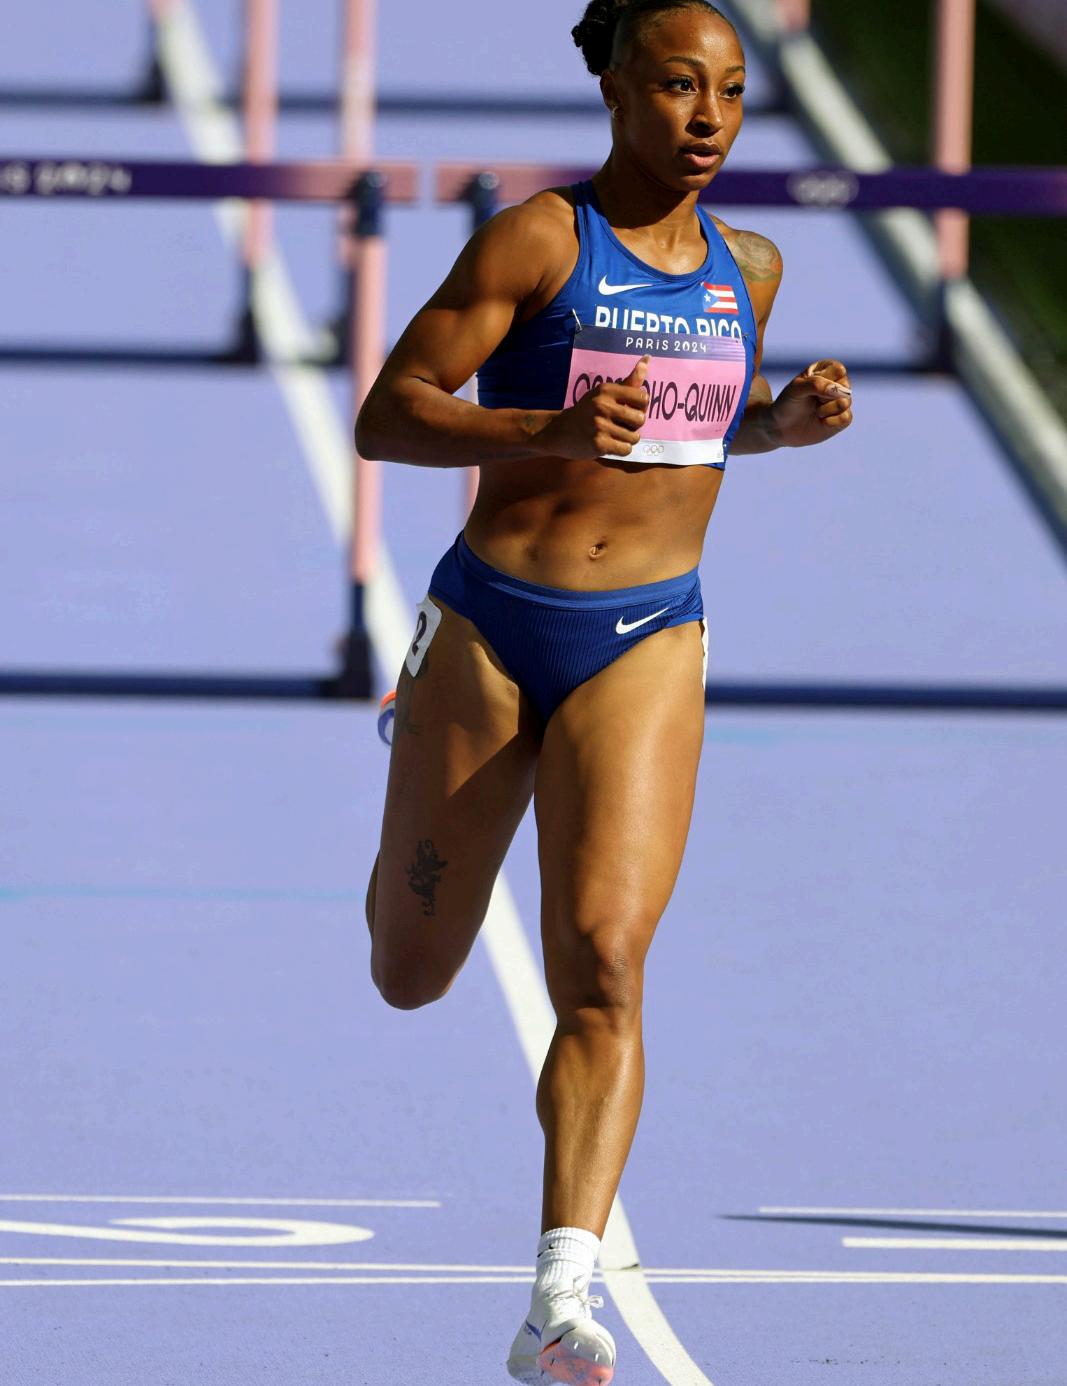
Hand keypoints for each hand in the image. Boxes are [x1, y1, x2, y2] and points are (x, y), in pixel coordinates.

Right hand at [531, 356, 649, 458]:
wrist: (559, 431)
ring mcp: (600, 425)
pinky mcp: (599, 444)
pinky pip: (626, 449)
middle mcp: (603, 405)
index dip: (640, 407)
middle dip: (634, 425)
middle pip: (640, 419)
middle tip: (621, 424)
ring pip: (634, 437)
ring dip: (627, 439)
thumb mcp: (604, 393)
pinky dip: (621, 449)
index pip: (642, 398)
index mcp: (607, 390)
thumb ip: (629, 381)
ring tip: (614, 435)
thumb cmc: (587, 411)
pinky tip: (611, 444)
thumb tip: (648, 358)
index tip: (629, 409)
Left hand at [769, 359, 852, 447]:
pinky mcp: (841, 419)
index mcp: (826, 371)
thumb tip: (840, 391)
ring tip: (815, 412)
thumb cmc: (787, 403)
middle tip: (812, 401)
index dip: (824, 380)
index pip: (838, 370)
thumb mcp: (795, 389)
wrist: (780, 428)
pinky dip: (832, 421)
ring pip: (846, 402)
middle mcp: (836, 385)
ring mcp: (840, 402)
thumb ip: (816, 384)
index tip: (809, 387)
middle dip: (825, 396)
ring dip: (826, 409)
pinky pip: (847, 418)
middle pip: (845, 386)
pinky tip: (821, 422)